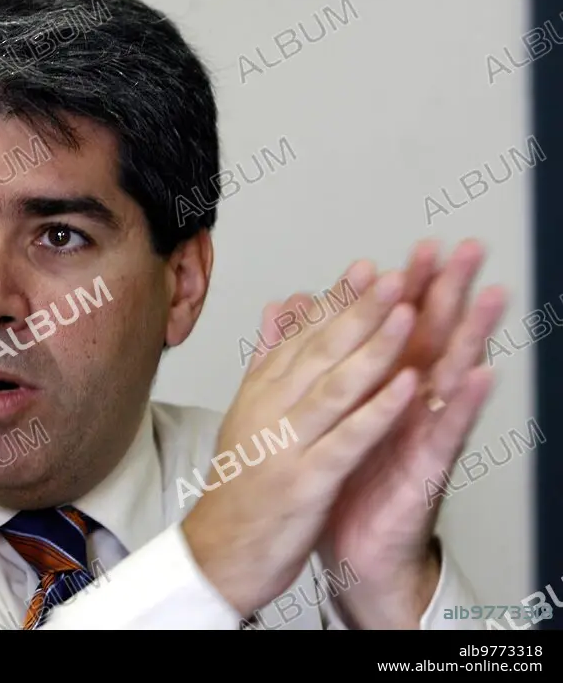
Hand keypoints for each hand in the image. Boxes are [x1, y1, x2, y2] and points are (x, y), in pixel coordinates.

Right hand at [180, 263, 419, 617]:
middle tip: (391, 277)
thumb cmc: (239, 488)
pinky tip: (405, 386)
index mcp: (258, 394)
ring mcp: (285, 446)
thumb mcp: (247, 414)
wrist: (216, 553)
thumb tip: (281, 306)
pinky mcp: (304, 482)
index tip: (363, 269)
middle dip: (359, 310)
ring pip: (333, 388)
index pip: (299, 337)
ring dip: (372, 348)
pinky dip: (376, 411)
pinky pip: (346, 441)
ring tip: (405, 314)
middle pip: (318, 352)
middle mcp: (269, 411)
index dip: (335, 301)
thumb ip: (268, 358)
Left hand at [315, 241, 506, 627]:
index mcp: (379, 389)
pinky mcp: (426, 471)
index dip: (409, 289)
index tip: (418, 247)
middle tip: (466, 250)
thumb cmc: (342, 480)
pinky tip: (480, 374)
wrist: (349, 548)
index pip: (395, 329)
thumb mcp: (328, 417)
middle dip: (447, 294)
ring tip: (489, 295)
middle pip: (429, 341)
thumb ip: (323, 365)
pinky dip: (462, 405)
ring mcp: (421, 436)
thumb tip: (304, 317)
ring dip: (470, 336)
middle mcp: (407, 406)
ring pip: (448, 377)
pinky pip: (445, 434)